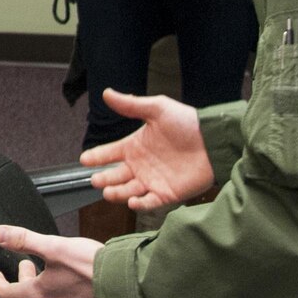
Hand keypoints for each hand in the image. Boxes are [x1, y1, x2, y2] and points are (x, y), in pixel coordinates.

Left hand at [0, 226, 105, 297]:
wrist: (124, 287)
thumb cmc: (91, 269)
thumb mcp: (53, 247)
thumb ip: (23, 240)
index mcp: (36, 296)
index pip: (6, 293)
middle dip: (21, 279)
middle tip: (24, 264)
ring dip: (39, 285)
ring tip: (46, 269)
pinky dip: (56, 293)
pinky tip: (67, 280)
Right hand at [80, 89, 212, 211]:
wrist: (214, 141)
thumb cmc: (186, 122)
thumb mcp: (157, 109)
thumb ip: (131, 105)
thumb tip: (106, 93)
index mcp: (135, 145)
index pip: (109, 153)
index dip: (96, 156)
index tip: (84, 160)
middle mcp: (141, 165)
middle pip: (115, 175)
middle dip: (104, 179)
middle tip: (95, 180)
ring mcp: (153, 180)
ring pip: (128, 191)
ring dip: (117, 193)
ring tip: (108, 192)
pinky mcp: (167, 193)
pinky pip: (149, 202)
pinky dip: (139, 204)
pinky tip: (131, 201)